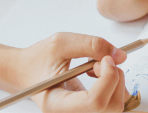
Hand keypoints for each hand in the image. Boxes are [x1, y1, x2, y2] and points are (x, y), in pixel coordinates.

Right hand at [7, 33, 129, 111]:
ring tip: (96, 65)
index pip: (95, 103)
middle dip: (113, 77)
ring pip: (116, 105)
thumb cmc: (38, 59)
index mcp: (57, 104)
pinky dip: (114, 83)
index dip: (108, 78)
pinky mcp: (90, 109)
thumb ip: (92, 45)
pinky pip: (114, 101)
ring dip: (114, 79)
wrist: (26, 71)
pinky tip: (98, 73)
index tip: (105, 58)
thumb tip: (121, 56)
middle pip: (111, 107)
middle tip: (100, 60)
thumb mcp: (61, 42)